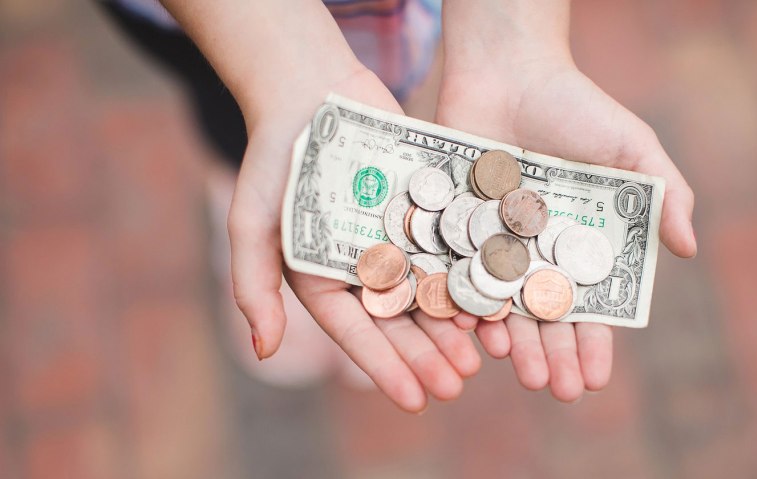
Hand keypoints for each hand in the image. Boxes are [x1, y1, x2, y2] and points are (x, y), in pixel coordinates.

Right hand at [230, 67, 480, 412]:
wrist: (312, 91)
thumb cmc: (273, 159)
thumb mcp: (252, 223)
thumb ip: (254, 286)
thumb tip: (262, 351)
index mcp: (325, 279)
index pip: (358, 334)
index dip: (386, 368)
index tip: (416, 400)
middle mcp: (365, 267)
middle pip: (401, 321)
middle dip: (428, 355)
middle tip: (457, 385)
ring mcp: (399, 240)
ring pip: (432, 291)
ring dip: (457, 325)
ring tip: (481, 355)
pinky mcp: (426, 212)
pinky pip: (452, 248)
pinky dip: (472, 274)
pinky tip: (496, 297)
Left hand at [435, 56, 695, 401]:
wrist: (509, 70)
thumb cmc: (577, 106)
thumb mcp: (630, 146)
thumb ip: (662, 193)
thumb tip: (689, 249)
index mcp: (578, 246)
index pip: (587, 307)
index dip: (593, 345)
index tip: (596, 380)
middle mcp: (535, 254)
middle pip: (543, 316)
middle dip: (552, 356)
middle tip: (556, 390)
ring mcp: (492, 245)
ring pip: (500, 305)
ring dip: (511, 343)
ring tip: (520, 373)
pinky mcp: (454, 228)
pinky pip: (457, 275)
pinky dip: (464, 304)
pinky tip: (473, 333)